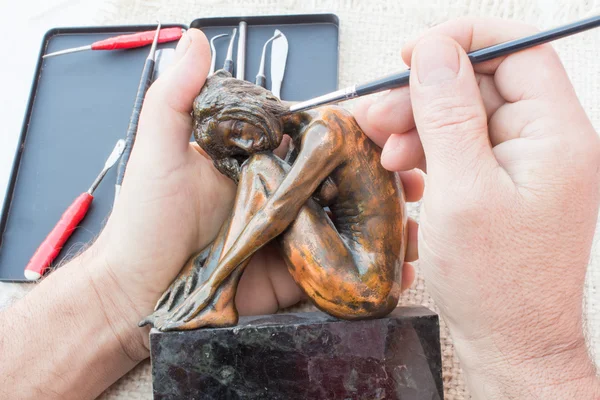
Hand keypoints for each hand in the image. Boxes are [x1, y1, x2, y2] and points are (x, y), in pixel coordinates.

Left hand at [85, 29, 420, 356]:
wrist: (139, 293)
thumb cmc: (146, 223)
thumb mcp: (158, 153)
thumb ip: (177, 98)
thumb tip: (193, 40)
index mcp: (260, 163)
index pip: (315, 141)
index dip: (355, 136)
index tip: (388, 132)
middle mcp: (282, 196)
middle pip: (344, 182)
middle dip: (386, 180)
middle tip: (416, 179)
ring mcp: (291, 237)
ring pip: (348, 226)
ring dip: (387, 225)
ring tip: (414, 227)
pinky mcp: (294, 275)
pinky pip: (337, 270)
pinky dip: (371, 271)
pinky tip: (397, 270)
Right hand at [354, 17, 599, 398]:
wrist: (509, 342)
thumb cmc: (496, 285)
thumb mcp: (462, 191)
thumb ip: (448, 113)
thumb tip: (434, 53)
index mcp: (556, 136)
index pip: (518, 50)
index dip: (462, 42)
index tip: (413, 54)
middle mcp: (546, 144)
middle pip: (482, 84)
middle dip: (424, 94)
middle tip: (380, 115)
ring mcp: (523, 165)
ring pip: (464, 115)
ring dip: (419, 125)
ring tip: (387, 152)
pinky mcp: (501, 183)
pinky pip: (461, 147)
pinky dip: (428, 152)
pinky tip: (406, 173)